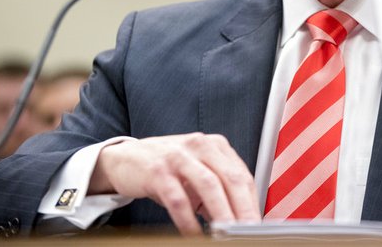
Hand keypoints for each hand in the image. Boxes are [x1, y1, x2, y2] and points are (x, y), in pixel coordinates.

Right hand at [89, 133, 259, 235]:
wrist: (125, 159)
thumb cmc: (167, 168)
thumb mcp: (197, 172)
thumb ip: (218, 190)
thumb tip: (238, 219)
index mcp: (215, 145)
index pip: (242, 175)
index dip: (252, 202)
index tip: (257, 224)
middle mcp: (200, 145)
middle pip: (231, 179)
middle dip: (243, 209)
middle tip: (248, 232)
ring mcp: (179, 156)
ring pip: (209, 186)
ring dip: (221, 214)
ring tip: (226, 234)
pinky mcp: (158, 171)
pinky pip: (178, 199)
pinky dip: (188, 221)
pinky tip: (193, 235)